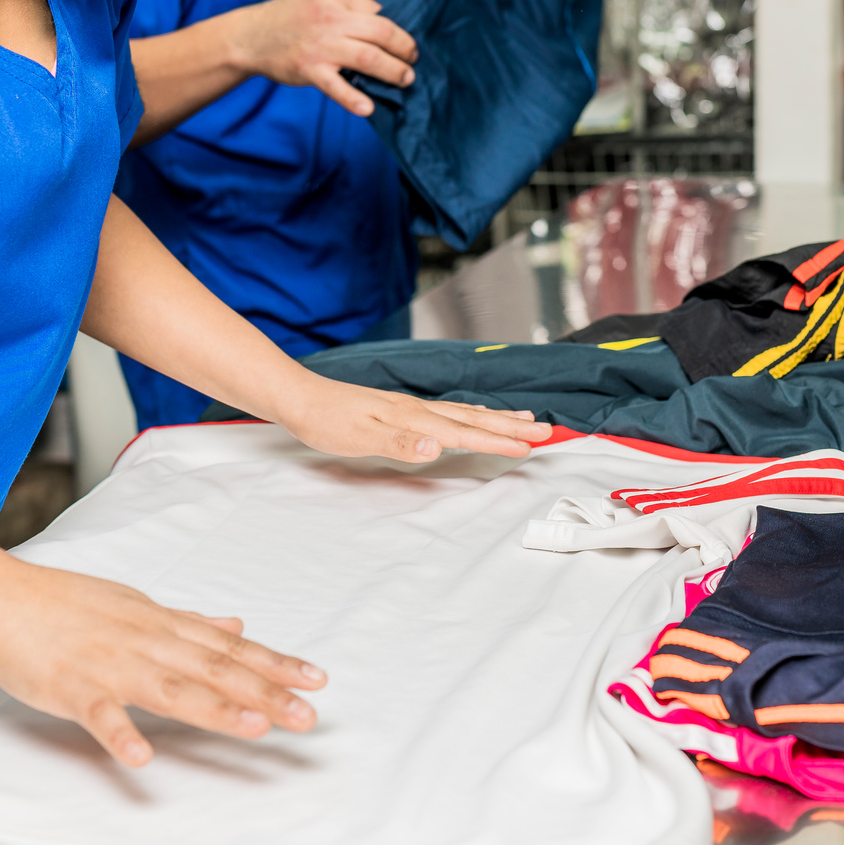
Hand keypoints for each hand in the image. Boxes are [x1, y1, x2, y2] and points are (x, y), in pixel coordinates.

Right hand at [0, 559, 325, 767]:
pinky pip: (100, 714)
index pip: (230, 648)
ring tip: (257, 728)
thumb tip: (234, 626)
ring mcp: (110, 665)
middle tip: (308, 717)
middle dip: (266, 692)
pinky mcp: (71, 687)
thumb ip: (187, 622)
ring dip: (216, 708)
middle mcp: (147, 642)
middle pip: (214, 669)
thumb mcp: (136, 605)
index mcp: (163, 626)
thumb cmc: (64, 604)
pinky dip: (121, 734)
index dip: (275, 664)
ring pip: (172, 688)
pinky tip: (143, 758)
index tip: (316, 680)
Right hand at [230, 0, 416, 117]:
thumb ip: (349, 2)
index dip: (396, 28)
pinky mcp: (309, 70)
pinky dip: (353, 99)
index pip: (377, 12)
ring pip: (368, 58)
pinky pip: (336, 87)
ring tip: (405, 80)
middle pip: (381, 33)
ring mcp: (320, 46)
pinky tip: (368, 108)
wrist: (250, 36)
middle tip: (413, 60)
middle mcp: (330, 19)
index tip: (403, 42)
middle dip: (405, 49)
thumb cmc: (290, 15)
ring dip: (393, 71)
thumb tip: (384, 16)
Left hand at [277, 375, 553, 462]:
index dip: (497, 440)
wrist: (299, 396)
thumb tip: (436, 448)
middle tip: (545, 431)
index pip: (464, 431)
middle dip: (510, 426)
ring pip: (464, 413)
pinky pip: (448, 413)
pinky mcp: (400, 410)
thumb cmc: (325, 419)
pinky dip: (470, 415)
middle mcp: (417, 410)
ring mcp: (410, 408)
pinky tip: (472, 417)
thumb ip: (399, 443)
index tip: (529, 446)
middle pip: (473, 418)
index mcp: (412, 418)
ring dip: (496, 418)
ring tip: (524, 419)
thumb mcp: (358, 437)